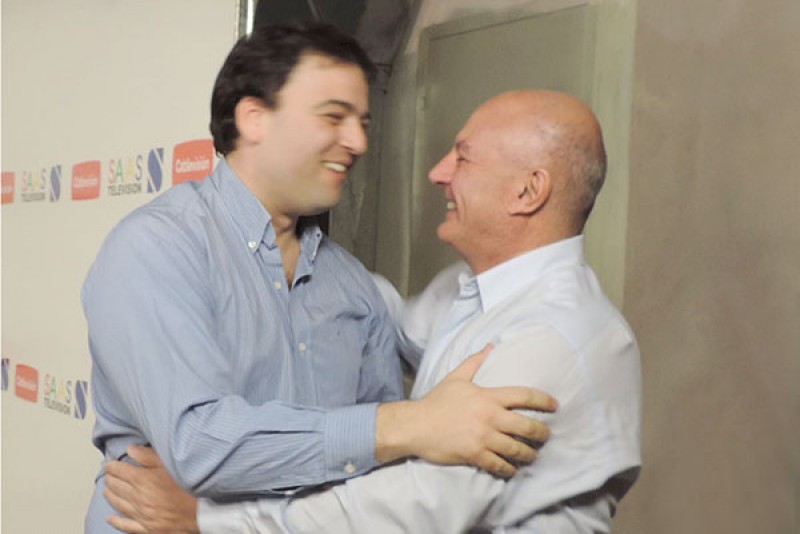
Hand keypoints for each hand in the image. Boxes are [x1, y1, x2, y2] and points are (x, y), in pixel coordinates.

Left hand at [104, 445, 198, 533]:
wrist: (202, 511)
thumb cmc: (189, 485)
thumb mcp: (170, 463)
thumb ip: (148, 455)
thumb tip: (131, 450)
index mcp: (142, 480)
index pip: (120, 471)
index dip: (112, 467)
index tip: (109, 464)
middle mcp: (138, 498)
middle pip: (118, 487)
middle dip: (111, 480)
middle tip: (107, 475)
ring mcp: (142, 514)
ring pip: (120, 504)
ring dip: (111, 496)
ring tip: (107, 490)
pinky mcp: (148, 527)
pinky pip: (127, 525)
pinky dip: (117, 521)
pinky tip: (111, 518)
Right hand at [376, 345, 556, 477]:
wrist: (415, 425)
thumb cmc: (436, 401)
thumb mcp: (456, 377)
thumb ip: (475, 362)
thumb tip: (490, 346)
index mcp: (488, 396)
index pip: (524, 396)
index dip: (544, 400)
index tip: (555, 405)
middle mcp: (489, 417)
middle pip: (527, 427)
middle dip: (542, 434)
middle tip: (546, 436)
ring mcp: (483, 438)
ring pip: (516, 449)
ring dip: (529, 454)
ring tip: (532, 455)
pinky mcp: (474, 454)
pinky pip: (499, 465)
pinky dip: (509, 469)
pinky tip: (512, 469)